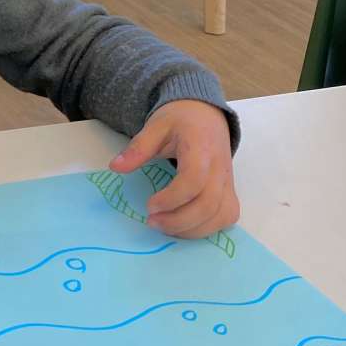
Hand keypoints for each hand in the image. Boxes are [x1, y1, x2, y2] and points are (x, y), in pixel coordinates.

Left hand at [108, 100, 238, 238]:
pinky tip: (183, 227)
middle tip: (151, 221)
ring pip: (221, 214)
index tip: (149, 205)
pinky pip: (226, 216)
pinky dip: (207, 228)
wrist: (206, 116)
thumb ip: (138, 148)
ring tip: (164, 226)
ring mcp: (228, 181)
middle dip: (178, 220)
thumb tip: (115, 167)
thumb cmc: (179, 121)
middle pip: (208, 204)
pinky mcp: (229, 191)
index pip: (193, 180)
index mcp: (201, 148)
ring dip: (192, 229)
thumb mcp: (155, 127)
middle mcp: (220, 168)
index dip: (171, 198)